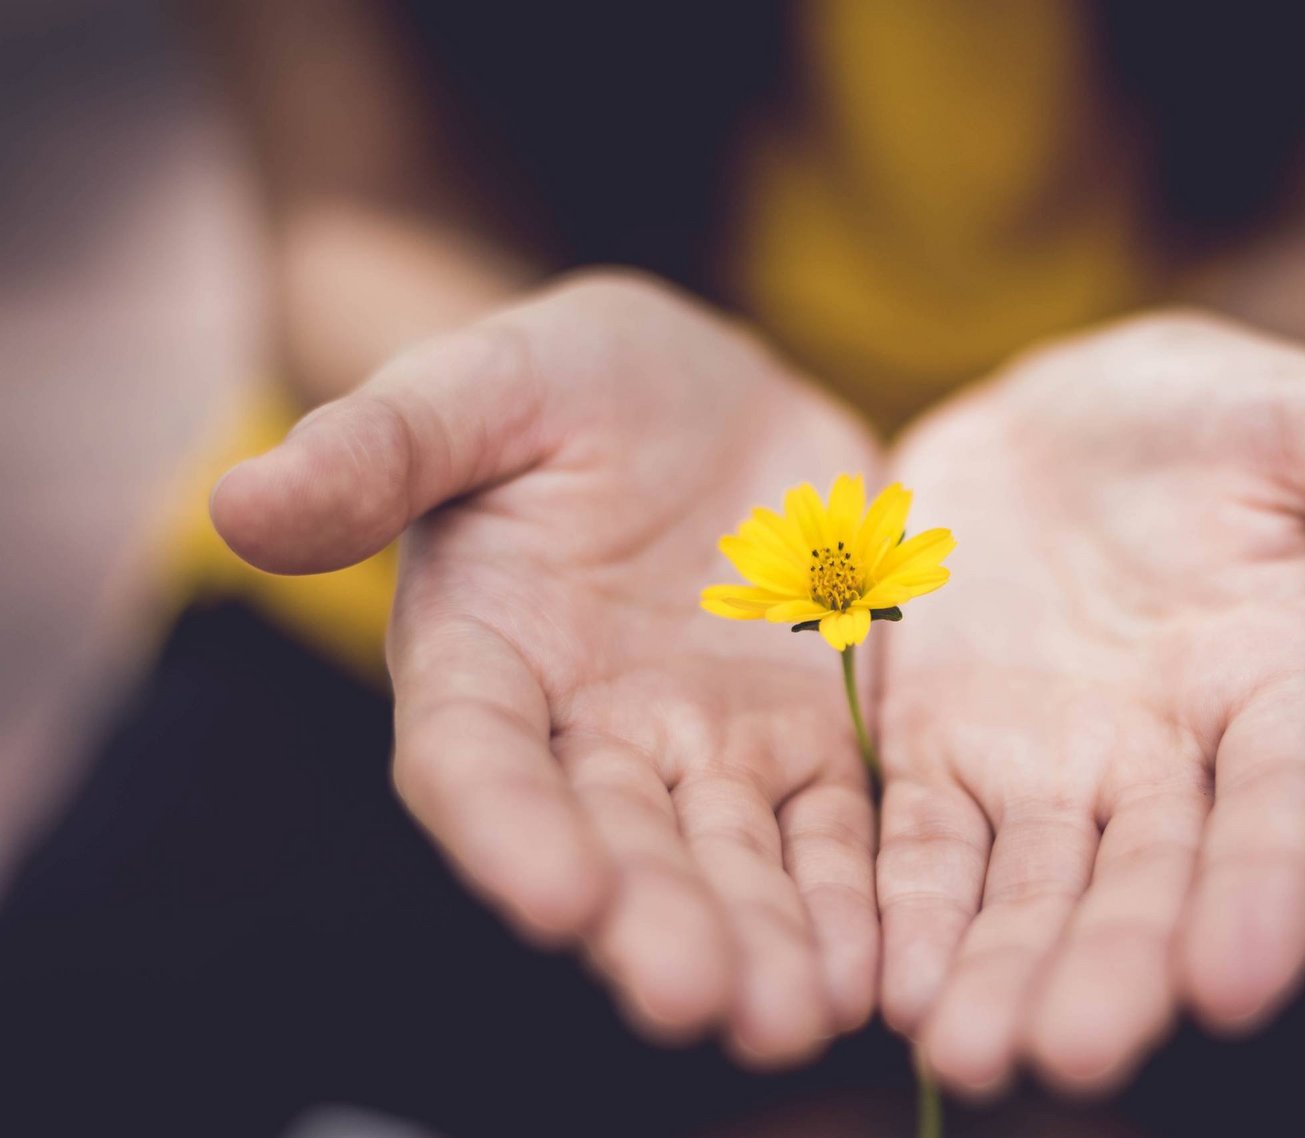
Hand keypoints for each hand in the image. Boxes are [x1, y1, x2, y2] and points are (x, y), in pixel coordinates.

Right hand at [213, 273, 881, 1065]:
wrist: (704, 393)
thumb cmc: (567, 381)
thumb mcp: (481, 384)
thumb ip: (380, 446)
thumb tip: (240, 502)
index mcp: (484, 658)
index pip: (478, 762)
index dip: (508, 831)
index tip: (556, 898)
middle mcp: (587, 733)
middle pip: (616, 844)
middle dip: (654, 924)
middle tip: (698, 1000)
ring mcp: (704, 747)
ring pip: (731, 860)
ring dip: (762, 941)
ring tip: (797, 1016)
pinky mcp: (807, 741)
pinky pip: (832, 830)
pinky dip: (852, 897)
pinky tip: (880, 967)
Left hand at [875, 312, 1304, 1095]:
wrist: (1059, 417)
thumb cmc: (1212, 416)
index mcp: (1281, 688)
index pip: (1288, 805)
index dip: (1269, 890)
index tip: (1240, 981)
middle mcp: (1170, 760)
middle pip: (1148, 880)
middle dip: (1114, 968)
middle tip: (1071, 1057)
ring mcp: (1050, 768)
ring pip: (1031, 888)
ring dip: (1001, 970)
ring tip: (967, 1050)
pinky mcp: (942, 754)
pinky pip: (922, 844)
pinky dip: (906, 909)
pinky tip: (883, 982)